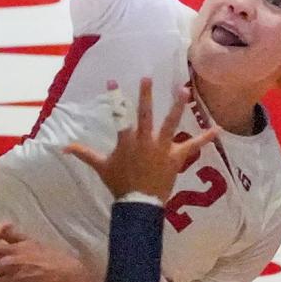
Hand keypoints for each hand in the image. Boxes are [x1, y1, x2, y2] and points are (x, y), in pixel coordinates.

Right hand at [64, 78, 218, 201]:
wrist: (139, 203)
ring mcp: (162, 148)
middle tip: (147, 78)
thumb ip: (84, 154)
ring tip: (184, 91)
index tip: (112, 81)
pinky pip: (193, 145)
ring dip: (177, 106)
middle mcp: (145, 140)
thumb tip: (63, 148)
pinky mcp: (176, 157)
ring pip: (170, 123)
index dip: (115, 98)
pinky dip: (206, 137)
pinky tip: (217, 128)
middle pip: (145, 114)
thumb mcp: (100, 167)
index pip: (119, 115)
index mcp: (126, 141)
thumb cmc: (119, 183)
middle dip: (146, 95)